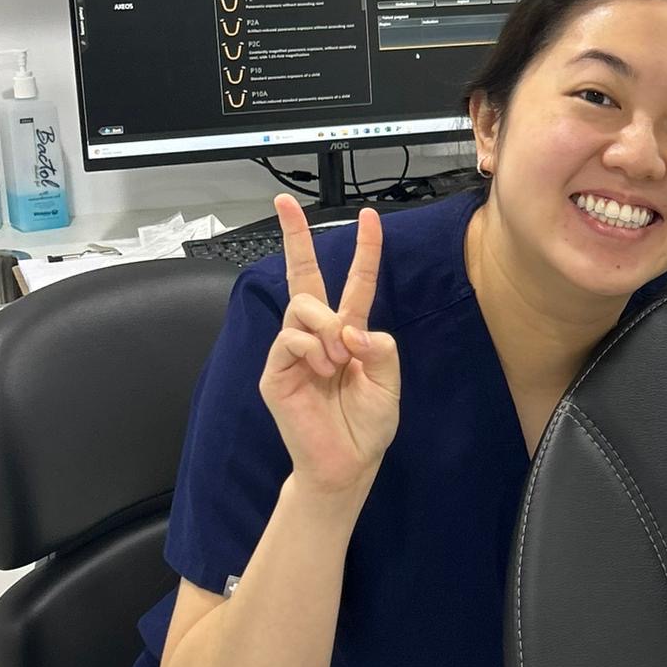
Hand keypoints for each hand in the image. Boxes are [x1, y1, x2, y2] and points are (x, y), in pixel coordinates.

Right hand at [259, 196, 400, 496]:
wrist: (346, 463)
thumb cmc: (366, 426)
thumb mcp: (389, 383)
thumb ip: (381, 349)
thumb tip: (352, 328)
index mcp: (350, 334)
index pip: (356, 284)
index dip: (365, 251)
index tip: (369, 218)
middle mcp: (320, 336)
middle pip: (305, 276)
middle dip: (296, 237)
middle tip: (285, 202)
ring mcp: (294, 351)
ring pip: (302, 306)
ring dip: (327, 327)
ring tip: (338, 360)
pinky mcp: (276, 370)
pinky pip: (290, 338)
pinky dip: (312, 348)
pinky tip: (322, 369)